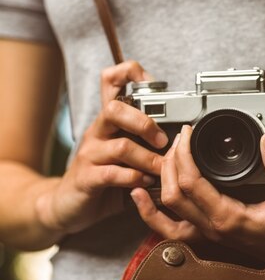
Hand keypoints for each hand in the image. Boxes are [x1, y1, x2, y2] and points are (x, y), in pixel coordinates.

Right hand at [35, 61, 168, 235]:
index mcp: (108, 120)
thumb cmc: (104, 176)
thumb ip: (145, 140)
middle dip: (145, 123)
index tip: (154, 86)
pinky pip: (112, 174)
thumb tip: (181, 134)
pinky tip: (144, 182)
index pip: (111, 80)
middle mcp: (97, 131)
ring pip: (121, 146)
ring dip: (148, 158)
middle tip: (163, 141)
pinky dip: (133, 178)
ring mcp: (90, 154)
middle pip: (115, 108)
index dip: (131, 73)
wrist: (69, 206)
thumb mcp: (125, 152)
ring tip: (160, 169)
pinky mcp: (87, 178)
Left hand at [131, 125, 264, 272]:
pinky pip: (172, 227)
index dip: (183, 154)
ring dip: (160, 181)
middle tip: (179, 137)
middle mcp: (214, 229)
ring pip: (168, 210)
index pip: (191, 183)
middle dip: (169, 161)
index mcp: (230, 218)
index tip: (187, 133)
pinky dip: (152, 213)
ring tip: (160, 157)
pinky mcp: (212, 232)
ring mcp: (210, 233)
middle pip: (172, 194)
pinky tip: (142, 196)